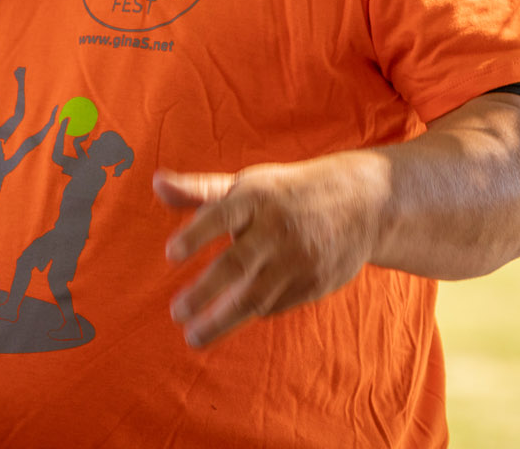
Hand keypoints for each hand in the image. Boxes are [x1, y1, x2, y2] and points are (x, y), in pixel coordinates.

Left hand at [155, 154, 388, 347]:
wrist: (363, 203)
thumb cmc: (287, 193)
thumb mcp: (248, 185)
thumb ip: (200, 190)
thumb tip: (156, 183)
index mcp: (257, 198)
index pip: (221, 214)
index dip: (196, 234)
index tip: (170, 254)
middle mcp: (278, 229)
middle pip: (236, 264)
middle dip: (204, 292)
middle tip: (176, 312)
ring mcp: (298, 259)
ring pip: (255, 297)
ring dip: (221, 321)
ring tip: (193, 336)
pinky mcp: (314, 283)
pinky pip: (276, 305)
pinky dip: (252, 313)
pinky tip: (232, 317)